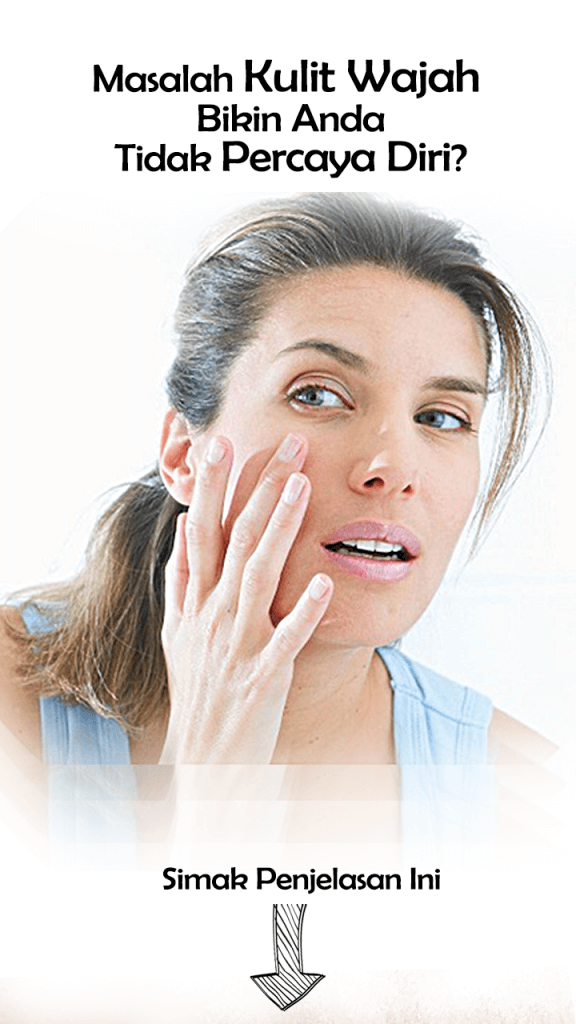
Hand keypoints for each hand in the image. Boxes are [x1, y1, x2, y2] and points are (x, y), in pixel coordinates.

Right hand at [159, 433, 332, 763]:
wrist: (208, 761)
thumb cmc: (199, 691)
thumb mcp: (178, 633)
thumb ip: (182, 580)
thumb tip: (185, 527)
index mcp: (195, 602)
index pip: (201, 531)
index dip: (211, 487)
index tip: (222, 442)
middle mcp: (212, 616)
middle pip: (235, 539)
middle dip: (260, 488)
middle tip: (288, 443)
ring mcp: (237, 645)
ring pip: (258, 576)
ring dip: (280, 529)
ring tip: (302, 487)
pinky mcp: (263, 676)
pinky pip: (286, 639)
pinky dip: (304, 610)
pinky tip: (325, 581)